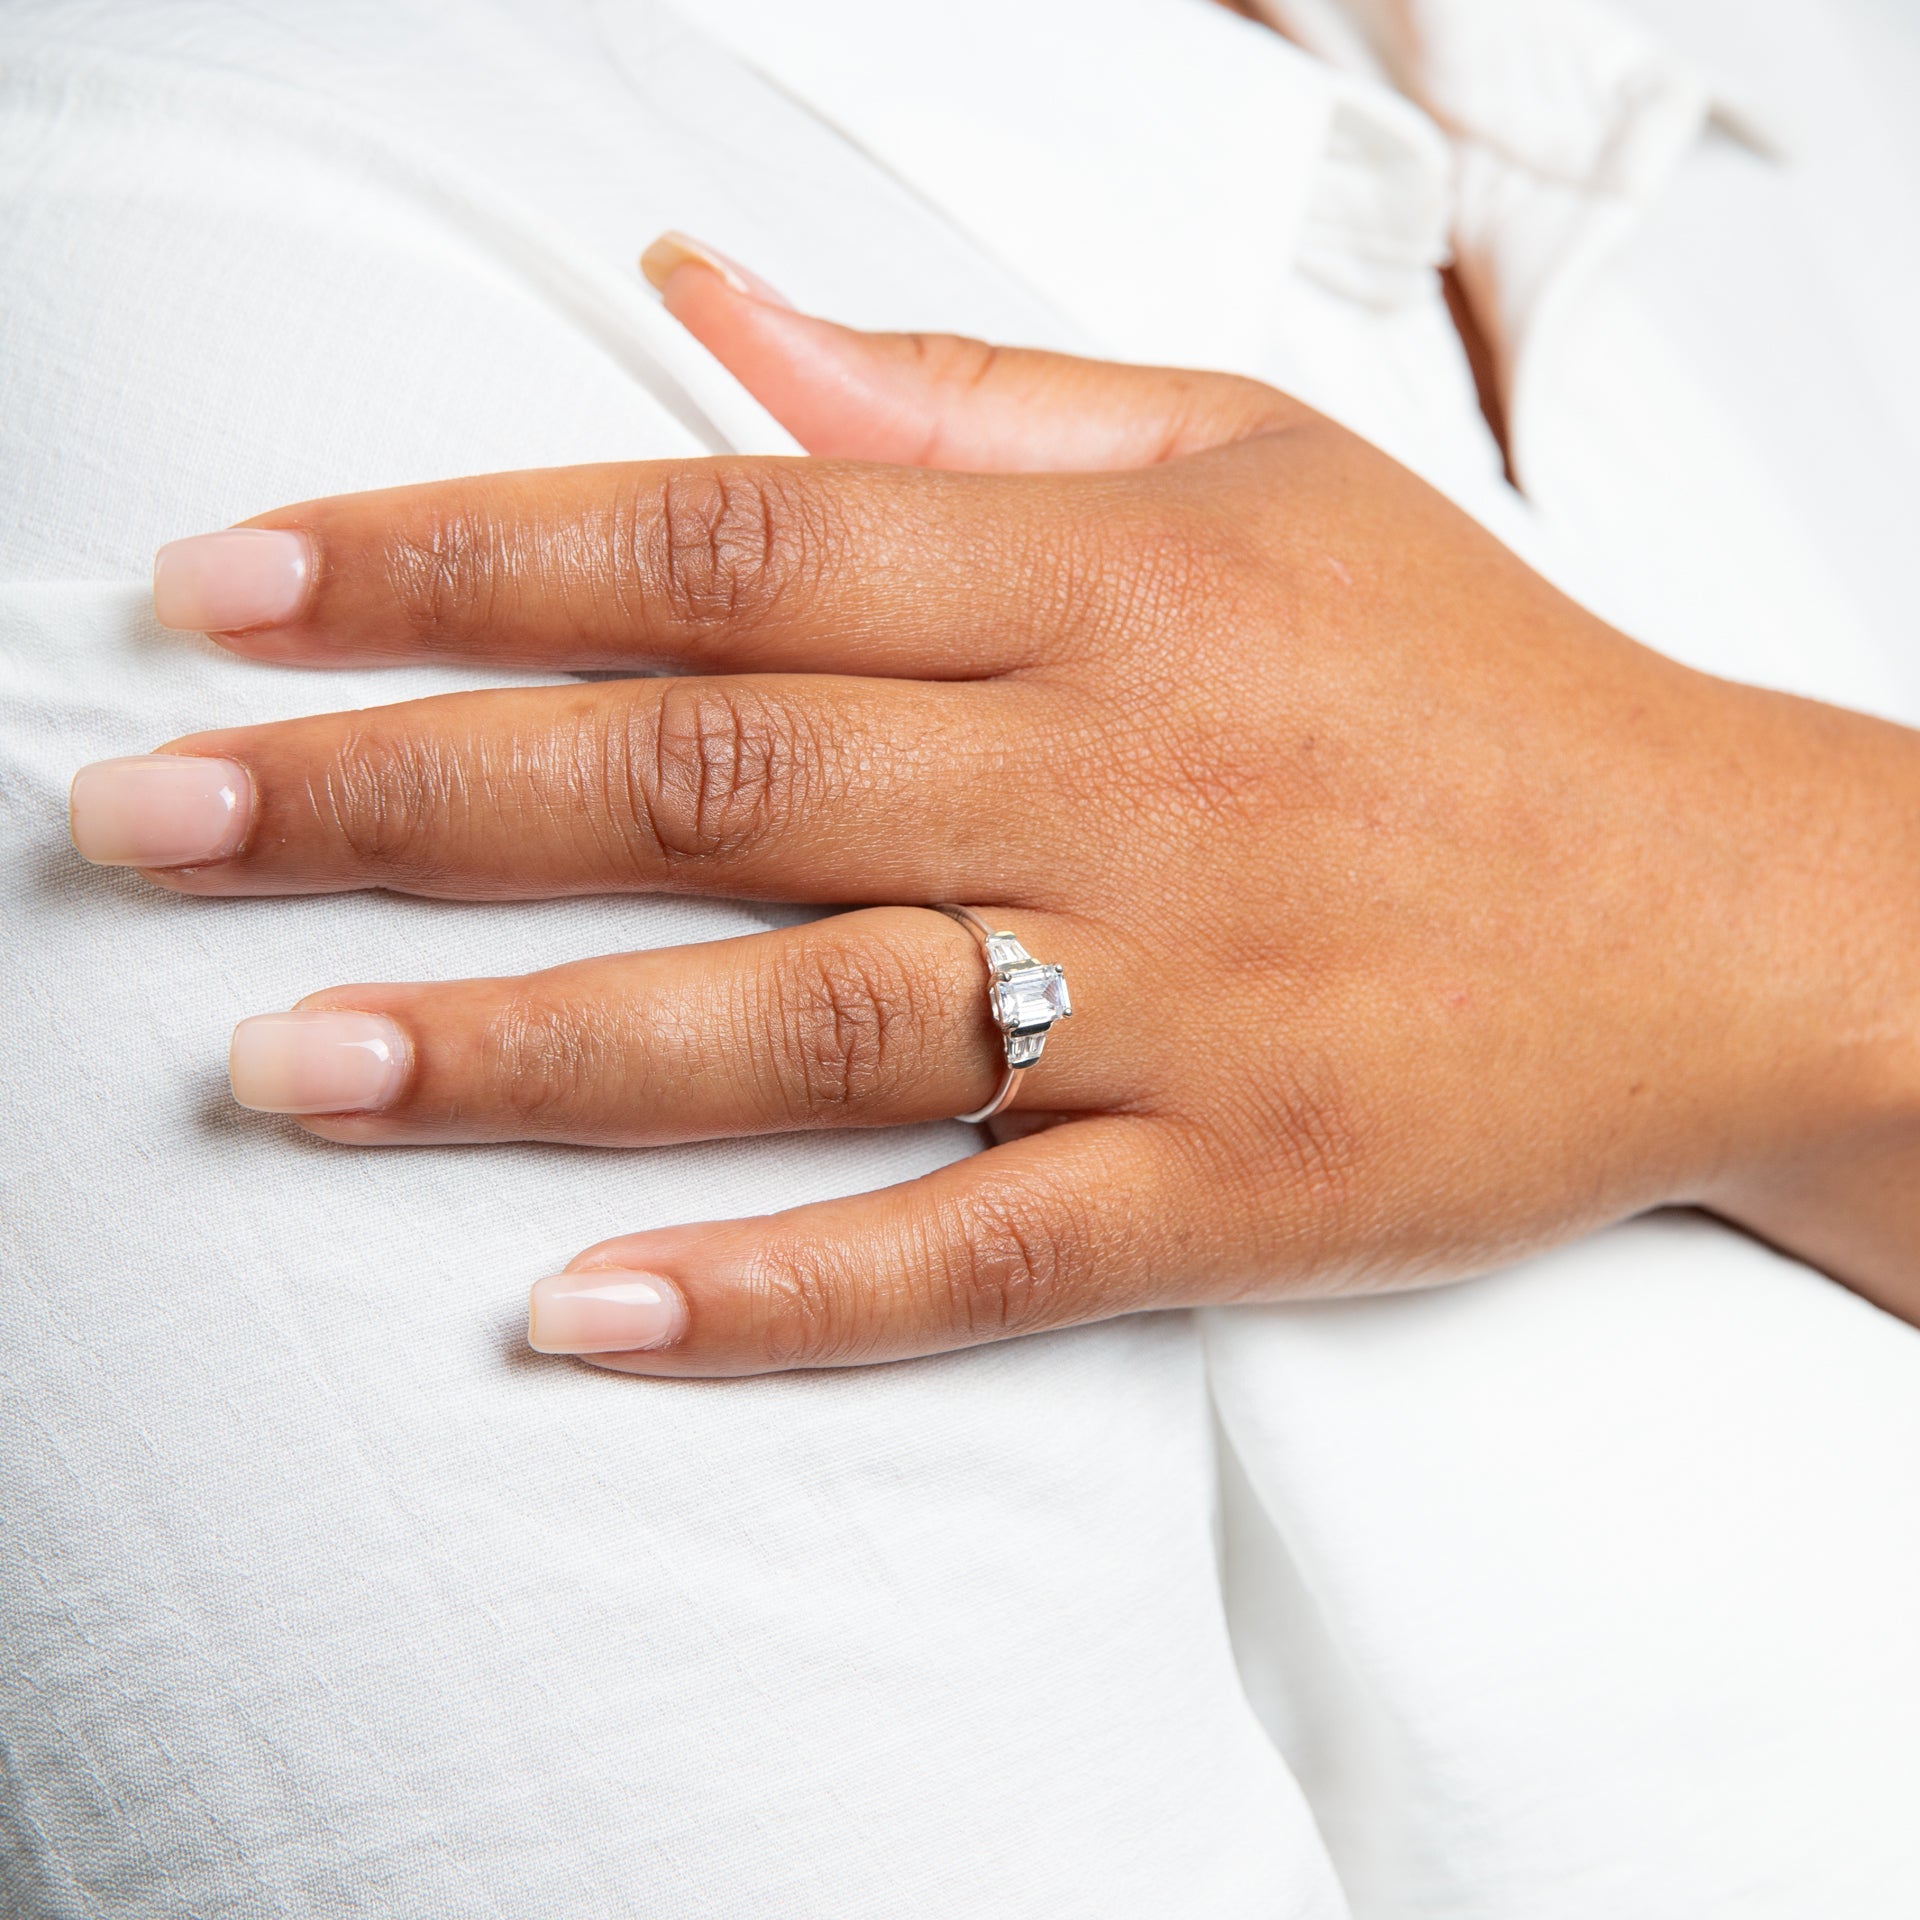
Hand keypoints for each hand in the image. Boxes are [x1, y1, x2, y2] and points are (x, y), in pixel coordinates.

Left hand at [69, 235, 1919, 1369]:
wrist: (1734, 908)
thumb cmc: (1471, 678)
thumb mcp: (1252, 467)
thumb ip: (960, 399)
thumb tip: (709, 313)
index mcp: (1109, 577)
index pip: (713, 546)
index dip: (450, 559)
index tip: (230, 591)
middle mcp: (1119, 779)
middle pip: (697, 775)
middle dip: (392, 792)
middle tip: (148, 821)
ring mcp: (1178, 1004)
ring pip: (800, 1024)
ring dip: (526, 1050)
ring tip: (285, 1064)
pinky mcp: (1236, 1194)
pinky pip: (972, 1256)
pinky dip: (775, 1292)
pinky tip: (579, 1318)